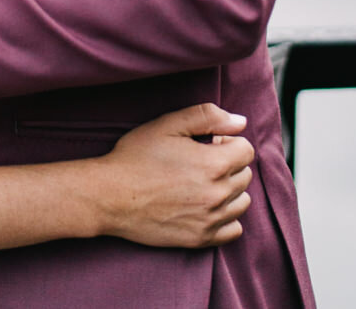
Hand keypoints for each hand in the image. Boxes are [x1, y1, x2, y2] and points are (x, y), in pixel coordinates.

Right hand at [89, 104, 254, 247]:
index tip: (207, 144)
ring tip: (202, 184)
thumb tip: (240, 122)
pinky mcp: (199, 239)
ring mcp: (210, 220)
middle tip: (199, 163)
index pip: (246, 150)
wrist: (109, 196)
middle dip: (228, 165)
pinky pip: (234, 230)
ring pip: (242, 202)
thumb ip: (209, 116)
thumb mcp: (169, 124)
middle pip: (244, 175)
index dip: (227, 142)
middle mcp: (217, 194)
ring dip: (229, 191)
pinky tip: (206, 207)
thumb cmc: (136, 156)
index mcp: (214, 164)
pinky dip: (226, 218)